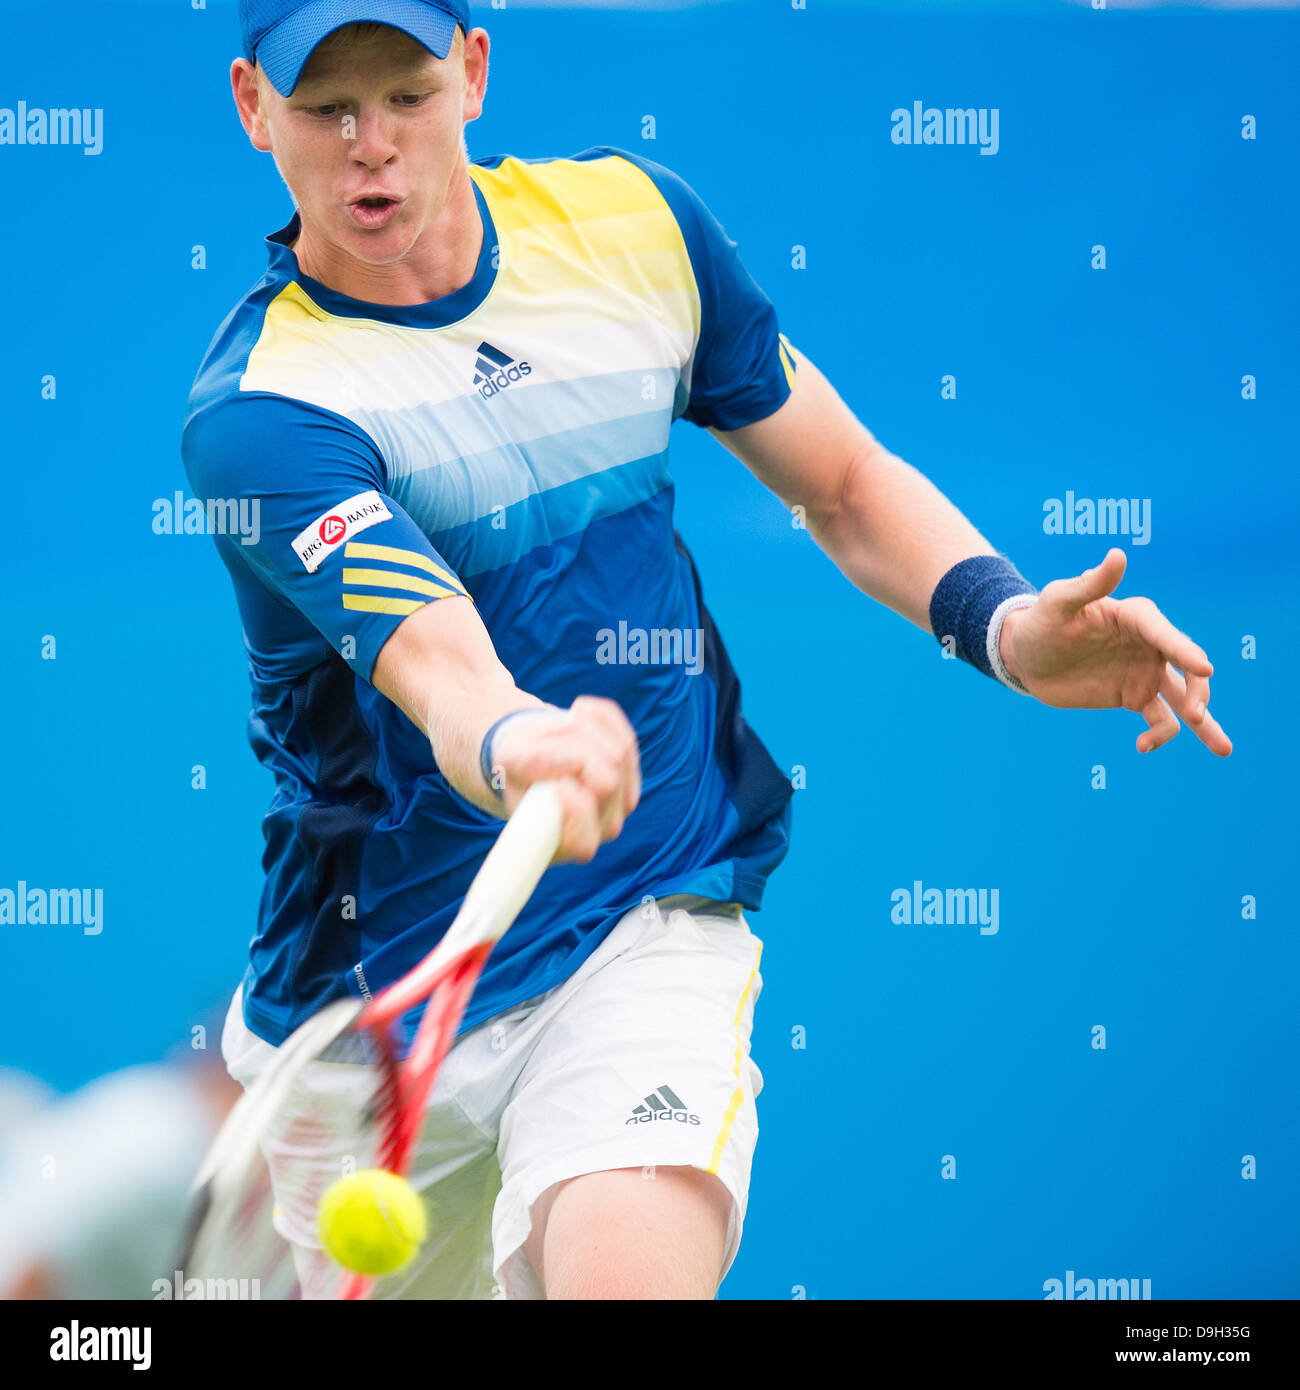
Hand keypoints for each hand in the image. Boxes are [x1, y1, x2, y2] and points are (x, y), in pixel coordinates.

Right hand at [489, 697, 641, 861]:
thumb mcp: (508, 765)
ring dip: (582, 729)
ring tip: (553, 732)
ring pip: (619, 751)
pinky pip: (624, 733)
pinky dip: (598, 716)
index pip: (583, 839)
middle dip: (574, 748)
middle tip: (544, 740)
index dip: (575, 808)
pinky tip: (576, 714)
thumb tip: (562, 765)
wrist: (525, 757)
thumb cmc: (512, 768)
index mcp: (565, 844)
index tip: (557, 783)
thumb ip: (530, 767)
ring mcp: (623, 801)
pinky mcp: (631, 770)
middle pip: (608, 781)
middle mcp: (602, 829)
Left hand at [999, 548, 1231, 757]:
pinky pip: (1159, 719)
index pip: (1165, 634)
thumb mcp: (1057, 602)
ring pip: (1183, 697)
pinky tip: (1142, 746)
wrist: (1024, 657)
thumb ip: (1088, 585)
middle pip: (1186, 667)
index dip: (1185, 651)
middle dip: (1197, 691)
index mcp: (1136, 618)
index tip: (1205, 669)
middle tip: (1195, 714)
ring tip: (1222, 748)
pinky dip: (1159, 734)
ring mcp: (1144, 672)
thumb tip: (1117, 555)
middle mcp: (1148, 644)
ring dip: (1203, 721)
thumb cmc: (1040, 622)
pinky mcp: (1133, 697)